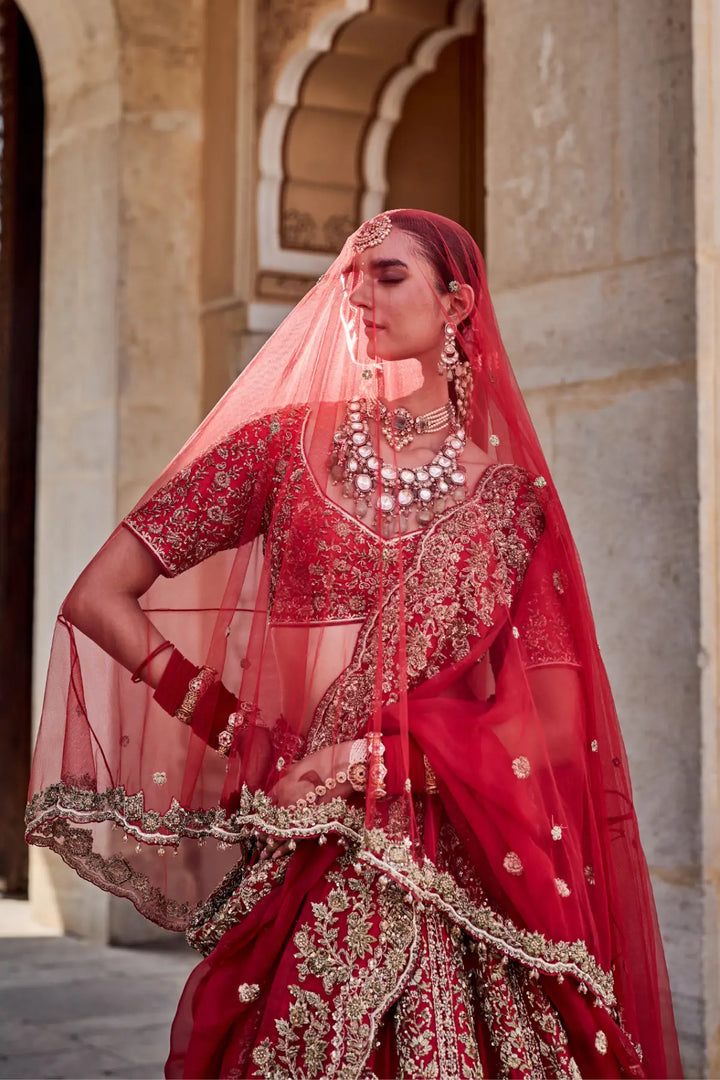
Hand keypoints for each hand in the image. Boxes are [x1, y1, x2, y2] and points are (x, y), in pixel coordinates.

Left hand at [258, 744, 354, 860]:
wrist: (345, 770)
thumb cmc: (324, 762)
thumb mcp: (300, 765)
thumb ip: (289, 776)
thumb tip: (285, 779)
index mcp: (282, 786)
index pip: (265, 804)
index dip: (260, 815)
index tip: (256, 823)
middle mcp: (286, 802)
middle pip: (269, 822)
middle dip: (262, 834)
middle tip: (256, 843)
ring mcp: (299, 814)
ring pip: (278, 834)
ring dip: (270, 845)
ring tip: (262, 855)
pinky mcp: (312, 823)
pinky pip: (294, 839)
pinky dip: (284, 848)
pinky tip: (276, 854)